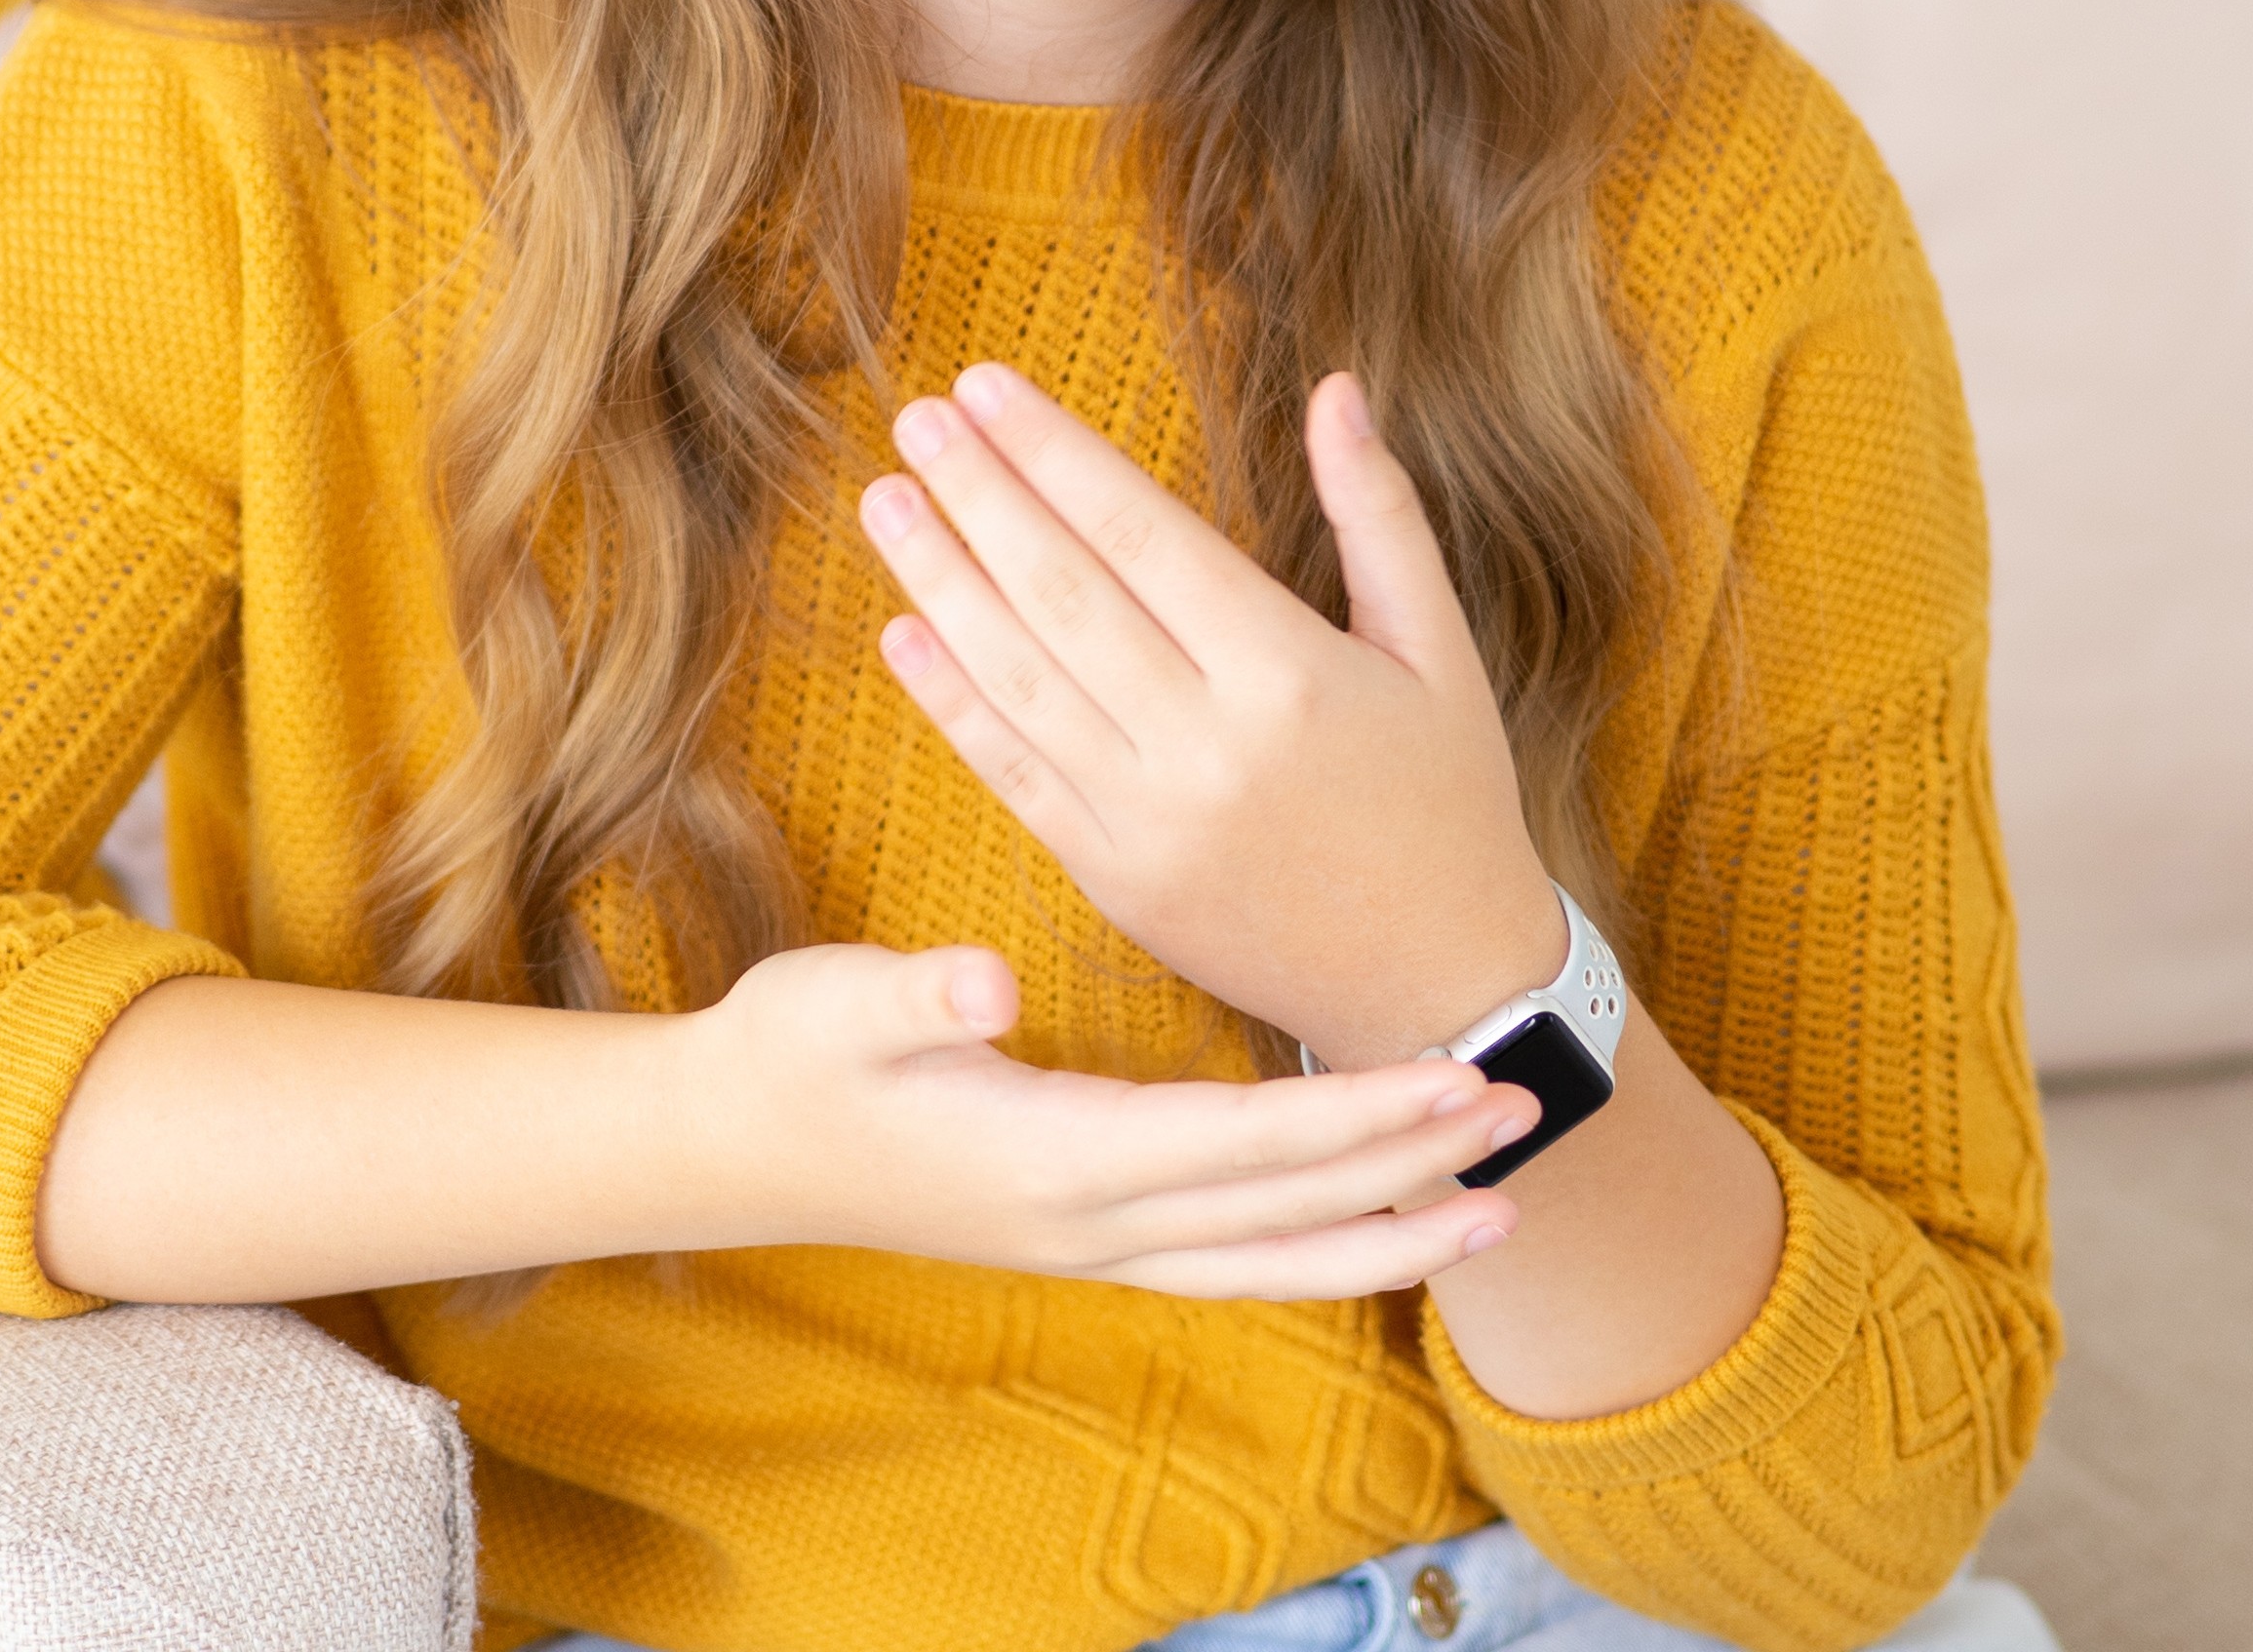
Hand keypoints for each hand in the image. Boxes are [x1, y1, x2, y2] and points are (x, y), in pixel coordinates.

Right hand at [684, 938, 1531, 1297]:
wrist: (726, 1144)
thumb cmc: (789, 1054)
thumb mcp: (836, 1004)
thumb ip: (916, 997)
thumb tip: (984, 990)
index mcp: (1054, 1161)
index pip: (1242, 1147)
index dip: (1356, 1121)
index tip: (1453, 1080)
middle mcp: (1092, 1224)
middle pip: (1287, 1212)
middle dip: (1413, 1170)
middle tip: (1525, 1115)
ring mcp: (1093, 1244)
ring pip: (1275, 1262)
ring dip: (1391, 1233)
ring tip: (1500, 1206)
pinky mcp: (1089, 1237)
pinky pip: (1238, 1262)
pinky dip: (1325, 1250)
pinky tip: (1384, 1225)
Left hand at [861, 366, 1569, 1071]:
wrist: (1439, 989)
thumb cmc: (1448, 797)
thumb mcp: (1440, 648)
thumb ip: (1379, 513)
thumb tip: (1337, 386)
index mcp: (1291, 676)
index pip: (1143, 535)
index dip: (1055, 455)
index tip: (986, 385)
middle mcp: (1207, 749)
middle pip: (1064, 595)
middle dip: (980, 496)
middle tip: (916, 417)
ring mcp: (1149, 823)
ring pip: (1020, 680)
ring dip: (941, 582)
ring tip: (888, 499)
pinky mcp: (1114, 882)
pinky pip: (1015, 775)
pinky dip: (952, 701)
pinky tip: (901, 631)